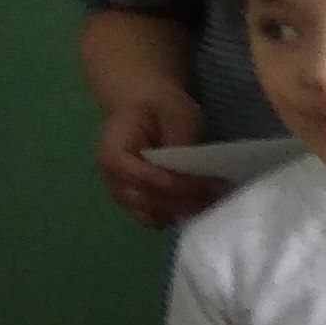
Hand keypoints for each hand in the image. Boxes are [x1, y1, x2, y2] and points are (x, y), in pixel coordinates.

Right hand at [96, 91, 224, 228]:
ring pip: (147, 214)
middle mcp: (111, 178)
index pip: (138, 176)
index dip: (171, 184)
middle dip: (179, 201)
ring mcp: (121, 192)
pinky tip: (199, 207)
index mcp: (112, 151)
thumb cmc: (161, 108)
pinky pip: (152, 217)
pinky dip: (173, 215)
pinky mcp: (135, 200)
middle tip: (214, 195)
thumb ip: (179, 141)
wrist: (146, 107)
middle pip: (142, 200)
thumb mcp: (177, 114)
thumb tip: (189, 169)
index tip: (203, 185)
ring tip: (211, 203)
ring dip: (178, 211)